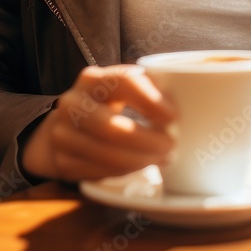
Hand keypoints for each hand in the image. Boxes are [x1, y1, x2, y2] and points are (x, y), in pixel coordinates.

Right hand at [19, 64, 175, 182]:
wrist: (66, 124)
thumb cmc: (107, 103)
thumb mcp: (121, 88)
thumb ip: (146, 89)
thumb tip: (188, 99)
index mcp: (92, 79)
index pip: (123, 83)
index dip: (151, 100)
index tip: (173, 116)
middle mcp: (71, 104)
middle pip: (112, 127)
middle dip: (147, 140)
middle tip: (171, 145)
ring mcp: (63, 134)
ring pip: (107, 154)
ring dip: (141, 160)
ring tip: (164, 158)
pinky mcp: (63, 161)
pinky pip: (100, 171)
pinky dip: (127, 170)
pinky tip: (143, 164)